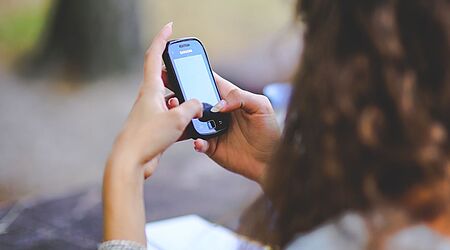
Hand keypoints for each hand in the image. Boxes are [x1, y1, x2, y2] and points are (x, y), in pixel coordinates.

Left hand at [103, 22, 201, 244]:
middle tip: (190, 74)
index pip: (155, 56)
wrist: (131, 162)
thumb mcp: (177, 119)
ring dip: (183, 101)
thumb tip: (197, 104)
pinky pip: (171, 116)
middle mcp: (148, 98)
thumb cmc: (148, 137)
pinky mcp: (153, 127)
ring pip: (170, 99)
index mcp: (150, 89)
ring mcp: (150, 113)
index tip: (170, 27)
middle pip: (164, 77)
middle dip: (178, 75)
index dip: (162, 39)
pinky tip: (190, 126)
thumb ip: (192, 107)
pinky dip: (181, 117)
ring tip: (195, 109)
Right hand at [168, 74, 280, 183]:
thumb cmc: (269, 131)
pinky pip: (198, 142)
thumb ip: (240, 97)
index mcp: (229, 97)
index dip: (193, 73)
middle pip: (194, 100)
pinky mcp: (211, 146)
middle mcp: (217, 112)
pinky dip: (196, 141)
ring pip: (191, 120)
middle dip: (180, 95)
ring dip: (183, 118)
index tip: (178, 68)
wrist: (271, 161)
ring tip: (179, 116)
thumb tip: (218, 105)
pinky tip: (199, 142)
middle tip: (171, 95)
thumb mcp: (261, 106)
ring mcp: (212, 129)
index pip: (208, 81)